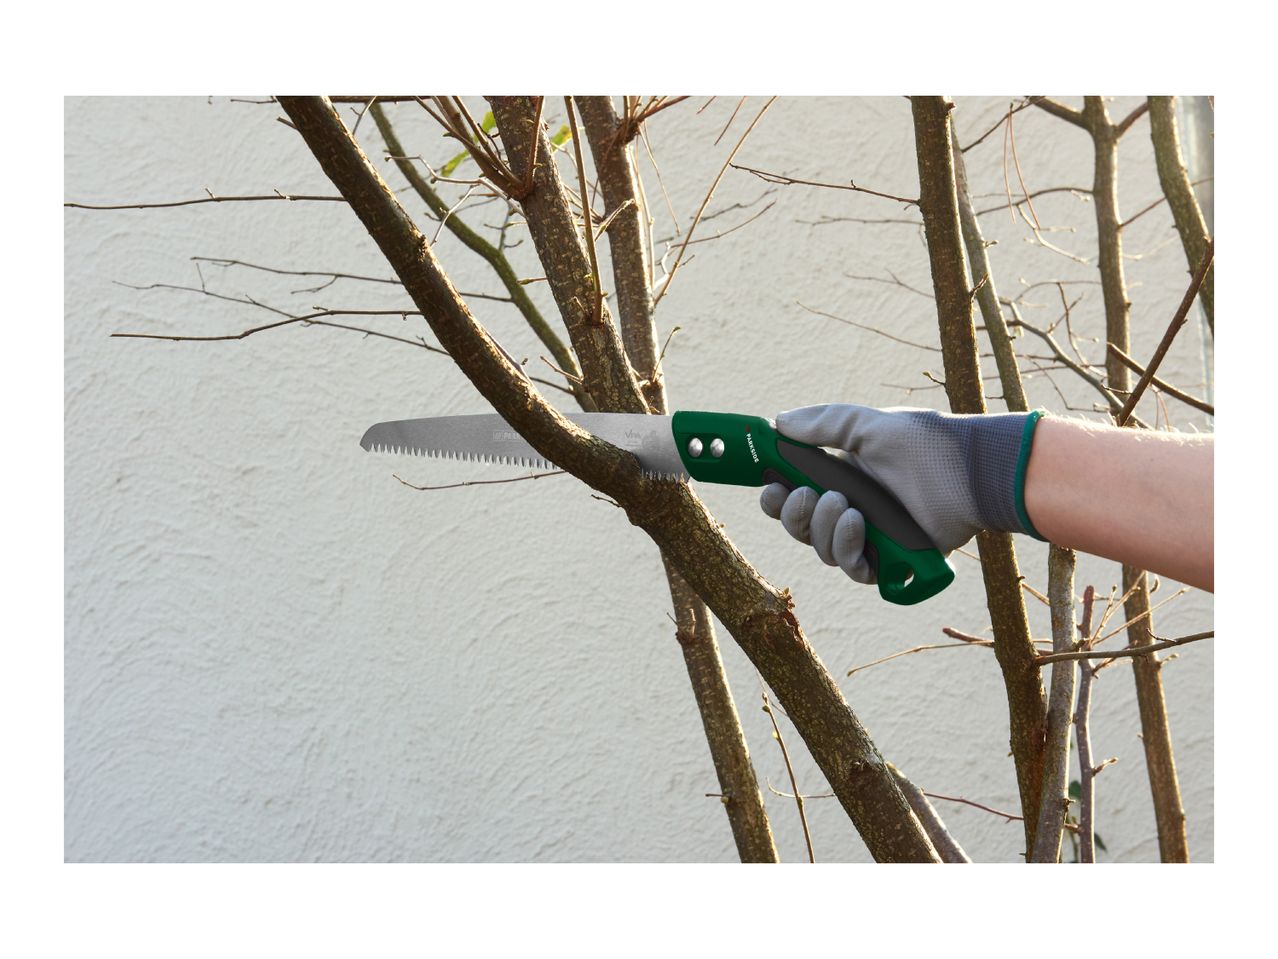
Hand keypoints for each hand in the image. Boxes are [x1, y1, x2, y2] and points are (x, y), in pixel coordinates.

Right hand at [759, 404, 1043, 581]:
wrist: (969, 470)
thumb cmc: (924, 443)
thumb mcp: (868, 425)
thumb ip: (823, 424)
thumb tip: (778, 423)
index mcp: (839, 479)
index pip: (792, 496)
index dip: (776, 497)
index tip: (770, 487)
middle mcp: (849, 511)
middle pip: (801, 528)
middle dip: (796, 515)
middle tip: (809, 495)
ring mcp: (869, 538)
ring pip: (823, 550)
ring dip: (826, 529)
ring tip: (848, 507)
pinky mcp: (890, 561)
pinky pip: (854, 570)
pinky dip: (849, 551)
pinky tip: (858, 527)